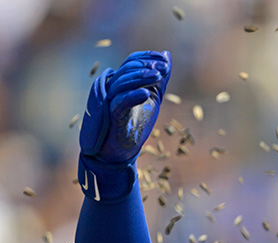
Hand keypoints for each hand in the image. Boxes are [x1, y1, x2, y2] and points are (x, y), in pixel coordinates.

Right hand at [80, 50, 170, 165]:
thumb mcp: (154, 98)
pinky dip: (133, 96)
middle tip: (163, 68)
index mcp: (123, 82)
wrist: (122, 152)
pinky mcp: (111, 116)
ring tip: (158, 76)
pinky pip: (120, 102)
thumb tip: (166, 55)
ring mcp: (110, 101)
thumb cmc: (137, 124)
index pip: (132, 61)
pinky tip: (146, 93)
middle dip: (147, 66)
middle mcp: (113, 88)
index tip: (164, 59)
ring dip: (141, 77)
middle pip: (128, 70)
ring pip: (123, 83)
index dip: (147, 57)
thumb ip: (160, 79)